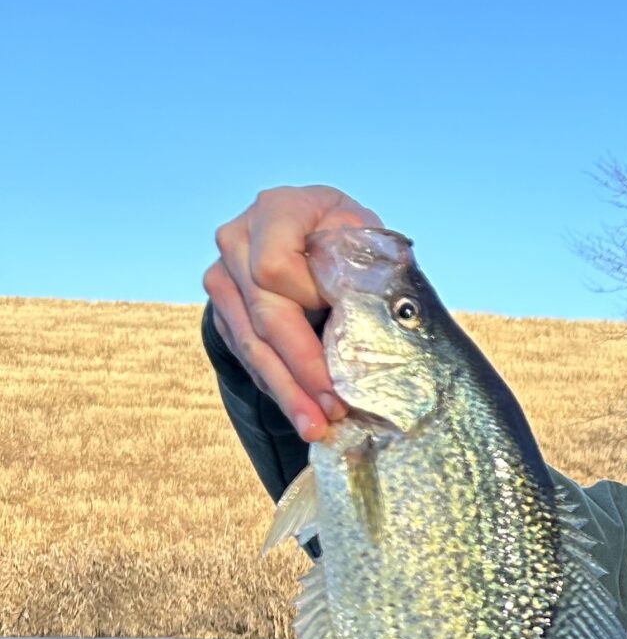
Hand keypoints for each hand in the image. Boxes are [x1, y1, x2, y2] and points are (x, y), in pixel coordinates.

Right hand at [204, 185, 384, 442]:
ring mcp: (223, 279)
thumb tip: (391, 289)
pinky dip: (278, 387)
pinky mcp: (223, 313)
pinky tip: (302, 414)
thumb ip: (369, 256)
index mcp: (276, 211)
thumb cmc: (346, 236)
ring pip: (251, 345)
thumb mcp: (364, 232)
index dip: (307, 300)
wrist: (308, 235)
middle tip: (333, 410)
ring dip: (286, 392)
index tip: (343, 321)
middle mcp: (237, 241)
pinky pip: (248, 358)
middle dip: (301, 368)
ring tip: (315, 428)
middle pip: (264, 316)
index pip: (273, 266)